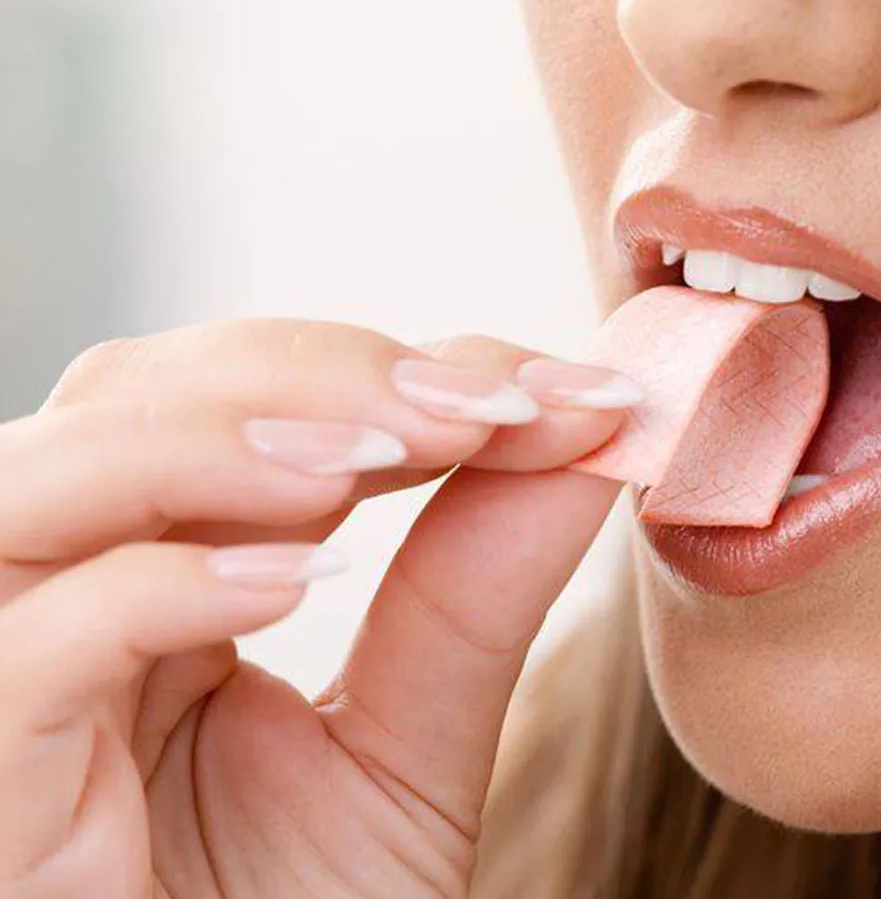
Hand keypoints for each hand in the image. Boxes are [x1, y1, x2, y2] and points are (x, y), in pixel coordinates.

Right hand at [0, 319, 627, 897]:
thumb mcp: (409, 749)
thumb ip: (477, 595)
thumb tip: (583, 436)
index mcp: (163, 575)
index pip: (238, 403)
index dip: (382, 370)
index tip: (548, 389)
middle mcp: (67, 595)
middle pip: (135, 395)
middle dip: (317, 373)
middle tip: (486, 405)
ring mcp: (8, 675)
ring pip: (47, 477)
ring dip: (232, 435)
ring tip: (389, 452)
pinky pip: (18, 650)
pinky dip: (154, 588)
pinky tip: (298, 580)